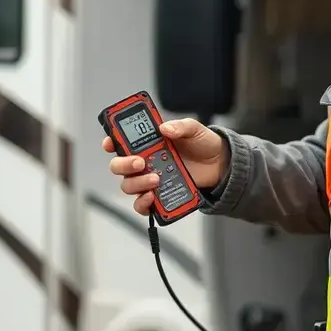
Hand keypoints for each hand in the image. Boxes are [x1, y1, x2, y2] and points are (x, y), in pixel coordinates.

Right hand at [102, 118, 229, 214]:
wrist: (220, 164)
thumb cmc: (203, 144)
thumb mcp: (194, 129)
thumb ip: (181, 126)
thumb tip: (165, 128)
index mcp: (148, 142)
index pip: (121, 142)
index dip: (111, 141)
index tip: (110, 142)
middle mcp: (144, 161)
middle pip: (119, 166)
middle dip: (124, 164)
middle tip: (140, 162)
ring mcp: (150, 179)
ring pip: (128, 185)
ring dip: (136, 183)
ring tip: (155, 178)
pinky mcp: (159, 195)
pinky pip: (142, 204)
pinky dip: (142, 203)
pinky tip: (152, 197)